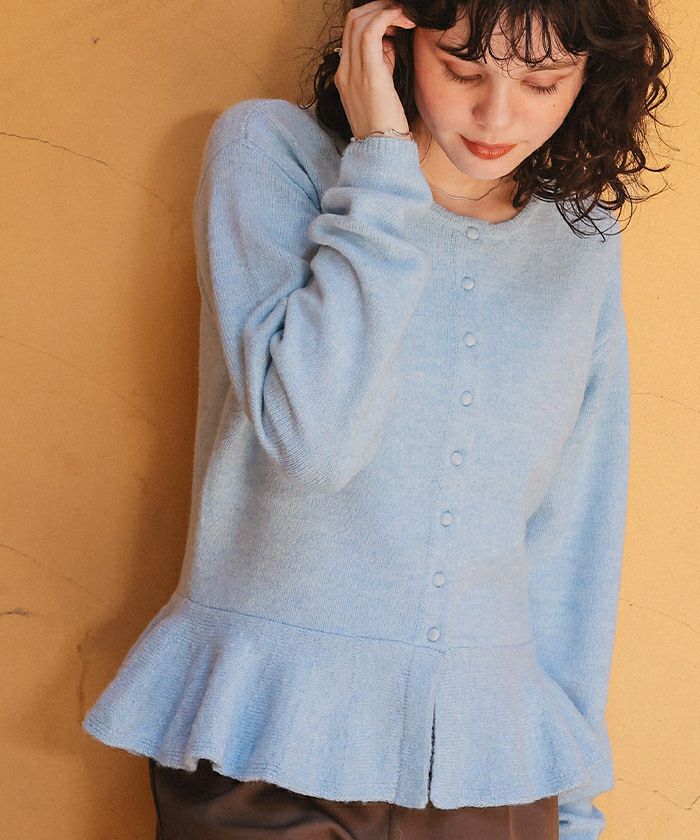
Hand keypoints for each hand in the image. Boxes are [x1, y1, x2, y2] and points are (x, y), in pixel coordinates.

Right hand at [333, 0, 416, 140]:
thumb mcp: (381, 90)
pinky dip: (388, 17)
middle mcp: (344, 71)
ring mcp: (353, 73)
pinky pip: (372, 31)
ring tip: (405, 15)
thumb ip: (381, 65)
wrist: (382, 152)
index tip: (394, 20)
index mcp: (345, 76)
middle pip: (352, 20)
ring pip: (359, 21)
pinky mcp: (368, 75)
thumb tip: (389, 44)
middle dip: (377, 7)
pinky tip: (404, 20)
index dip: (372, 17)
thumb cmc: (387, 127)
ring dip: (385, 10)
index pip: (351, 32)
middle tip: (399, 10)